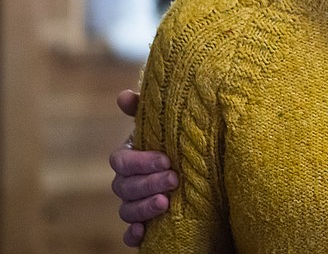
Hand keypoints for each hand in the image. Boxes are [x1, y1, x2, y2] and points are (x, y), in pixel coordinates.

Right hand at [109, 90, 177, 245]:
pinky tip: (144, 232)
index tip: (166, 159)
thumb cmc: (179, 142)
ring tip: (167, 202)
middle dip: (148, 183)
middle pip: (124, 187)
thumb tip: (124, 95)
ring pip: (126, 210)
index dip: (140, 162)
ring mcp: (135, 204)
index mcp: (131, 157)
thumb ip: (146, 110)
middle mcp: (128, 182)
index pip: (121, 161)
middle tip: (174, 179)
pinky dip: (134, 235)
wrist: (203, 168)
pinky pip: (130, 234)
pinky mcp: (146, 224)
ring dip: (143, 208)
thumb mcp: (169, 124)